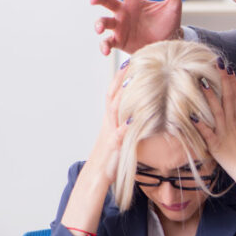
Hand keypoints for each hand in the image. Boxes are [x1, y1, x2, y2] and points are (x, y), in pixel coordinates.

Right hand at [85, 64, 131, 183]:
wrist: (96, 174)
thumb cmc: (110, 156)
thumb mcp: (119, 135)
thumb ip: (127, 122)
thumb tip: (139, 113)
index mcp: (111, 119)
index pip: (114, 93)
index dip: (121, 76)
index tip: (131, 61)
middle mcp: (109, 122)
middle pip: (114, 95)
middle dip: (122, 78)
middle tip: (132, 61)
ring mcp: (111, 132)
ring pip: (115, 110)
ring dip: (123, 95)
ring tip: (132, 80)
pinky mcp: (114, 145)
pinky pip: (120, 134)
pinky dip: (126, 126)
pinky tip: (134, 119)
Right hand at [91, 0, 185, 55]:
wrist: (167, 44)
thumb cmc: (168, 24)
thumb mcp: (173, 7)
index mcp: (134, 2)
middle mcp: (123, 12)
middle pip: (107, 2)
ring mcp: (120, 27)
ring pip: (104, 22)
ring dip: (99, 24)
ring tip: (100, 28)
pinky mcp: (119, 41)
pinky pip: (107, 42)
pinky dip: (104, 46)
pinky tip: (105, 51)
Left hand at [194, 62, 235, 235]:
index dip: (232, 83)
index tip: (228, 68)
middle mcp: (233, 126)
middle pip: (228, 99)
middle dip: (223, 81)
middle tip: (217, 63)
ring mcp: (226, 136)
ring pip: (217, 112)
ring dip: (209, 96)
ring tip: (202, 81)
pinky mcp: (218, 148)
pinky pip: (208, 134)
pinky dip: (200, 125)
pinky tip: (191, 116)